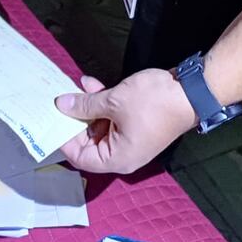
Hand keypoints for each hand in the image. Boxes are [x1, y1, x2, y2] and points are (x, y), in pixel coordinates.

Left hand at [55, 70, 197, 174]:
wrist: (191, 91)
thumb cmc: (153, 102)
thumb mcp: (114, 101)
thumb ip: (85, 104)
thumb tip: (61, 105)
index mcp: (117, 158)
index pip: (80, 157)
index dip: (63, 138)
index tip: (50, 119)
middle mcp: (122, 153)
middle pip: (88, 141)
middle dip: (74, 118)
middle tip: (57, 101)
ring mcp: (130, 138)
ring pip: (99, 125)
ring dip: (87, 105)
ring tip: (73, 87)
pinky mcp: (136, 123)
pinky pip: (112, 117)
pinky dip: (101, 102)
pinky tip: (90, 83)